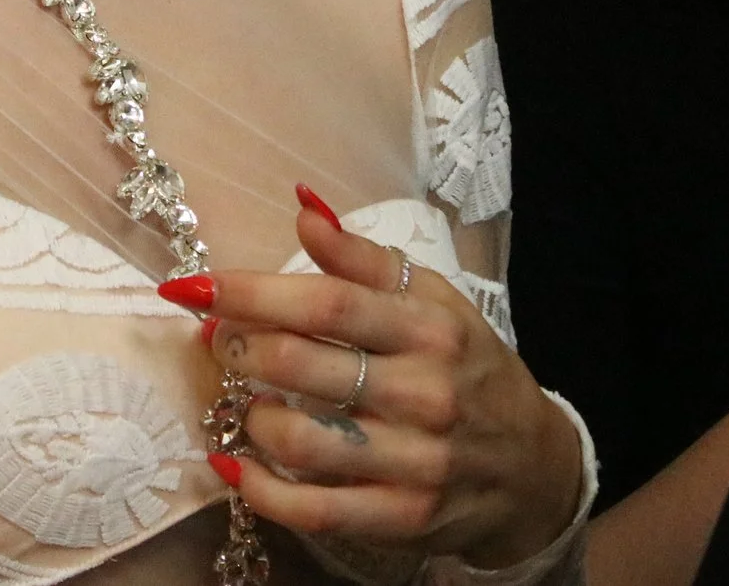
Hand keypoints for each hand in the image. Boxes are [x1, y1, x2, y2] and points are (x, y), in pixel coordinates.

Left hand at [186, 190, 583, 568]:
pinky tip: (234, 466)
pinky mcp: (403, 519)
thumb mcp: (433, 300)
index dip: (251, 293)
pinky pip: (315, 512)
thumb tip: (302, 208)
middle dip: (239, 350)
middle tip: (220, 342)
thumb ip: (363, 260)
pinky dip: (261, 490)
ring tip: (248, 401)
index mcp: (430, 329)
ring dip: (251, 418)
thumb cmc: (469, 369)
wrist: (535, 468)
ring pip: (301, 441)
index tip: (194, 287)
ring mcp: (416, 463)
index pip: (326, 304)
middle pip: (301, 366)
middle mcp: (425, 394)